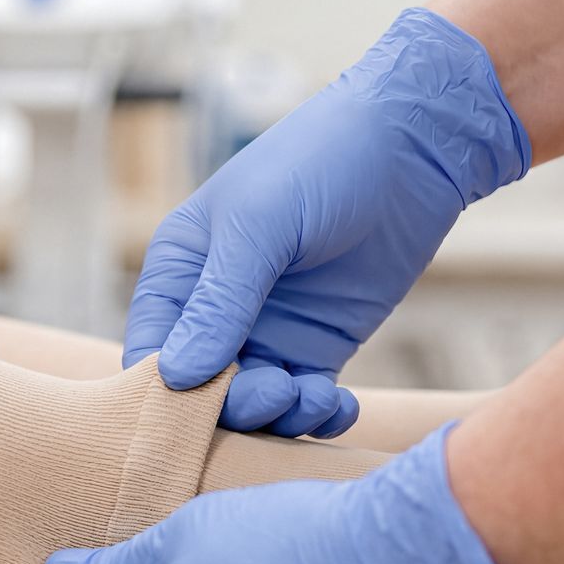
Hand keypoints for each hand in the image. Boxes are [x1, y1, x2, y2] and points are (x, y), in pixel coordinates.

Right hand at [124, 9, 528, 435]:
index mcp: (180, 272)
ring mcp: (267, 331)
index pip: (150, 352)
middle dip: (233, 406)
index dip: (167, 393)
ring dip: (280, 416)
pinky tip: (339, 406)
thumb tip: (177, 378)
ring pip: (253, 404)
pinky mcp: (318, 346)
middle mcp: (214, 309)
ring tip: (316, 399)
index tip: (203, 410)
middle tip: (276, 395)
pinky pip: (303, 400)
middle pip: (201, 390)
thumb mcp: (260, 227)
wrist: (413, 146)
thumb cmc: (321, 162)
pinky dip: (316, 415)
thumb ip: (218, 303)